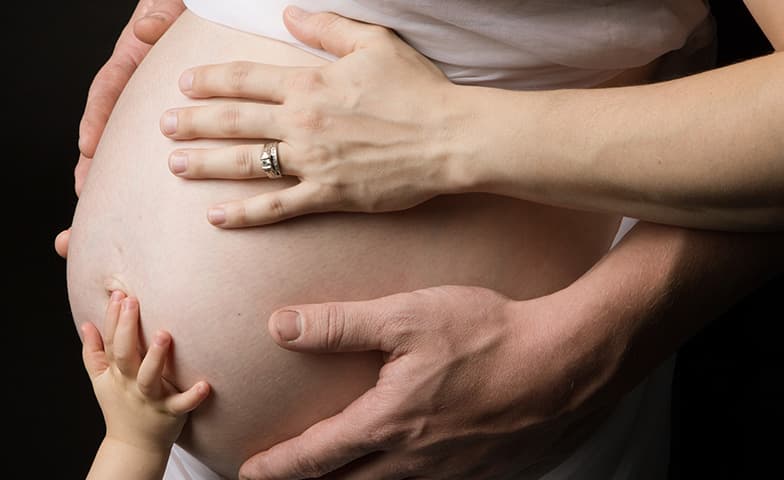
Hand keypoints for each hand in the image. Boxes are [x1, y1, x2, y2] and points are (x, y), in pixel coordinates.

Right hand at [56, 0, 183, 258]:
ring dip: (113, 186)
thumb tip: (146, 27)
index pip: (108, 90)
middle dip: (92, 169)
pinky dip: (148, 186)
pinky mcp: (182, 125)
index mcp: (135, 60)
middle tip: (81, 204)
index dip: (96, 119)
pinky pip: (155, 158)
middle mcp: (139, 91)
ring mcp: (155, 110)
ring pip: (129, 152)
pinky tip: (149, 215)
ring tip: (97, 222)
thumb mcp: (173, 6)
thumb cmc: (189, 8)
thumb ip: (160, 14)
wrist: (220, 9)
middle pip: (110, 133)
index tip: (87, 147)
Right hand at [81, 291, 209, 450]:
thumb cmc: (119, 406)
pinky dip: (193, 396)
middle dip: (126, 327)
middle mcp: (129, 383)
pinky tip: (205, 385)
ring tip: (164, 334)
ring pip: (149, 376)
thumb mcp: (100, 380)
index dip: (112, 318)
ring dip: (155, 356)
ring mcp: (149, 398)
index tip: (118, 295)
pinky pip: (181, 405)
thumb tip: (86, 323)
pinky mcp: (170, 413)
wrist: (133, 446)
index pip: (110, 341)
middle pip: (124, 354)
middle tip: (132, 301)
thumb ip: (93, 352)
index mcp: (115, 373)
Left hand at [163, 7, 471, 227]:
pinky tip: (215, 216)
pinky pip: (276, 207)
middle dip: (192, 122)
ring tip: (173, 164)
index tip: (184, 84)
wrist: (450, 137)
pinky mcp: (328, 195)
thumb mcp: (374, 43)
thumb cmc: (416, 89)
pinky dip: (243, 214)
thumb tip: (288, 13)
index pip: (244, 79)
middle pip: (233, 120)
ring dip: (205, 163)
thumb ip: (326, 27)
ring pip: (245, 163)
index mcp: (309, 83)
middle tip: (163, 125)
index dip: (209, 80)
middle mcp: (301, 122)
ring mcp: (312, 162)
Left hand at [239, 286, 615, 479]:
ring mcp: (453, 473)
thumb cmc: (490, 334)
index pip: (316, 456)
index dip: (277, 467)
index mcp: (390, 424)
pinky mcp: (485, 473)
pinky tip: (406, 465)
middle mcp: (416, 461)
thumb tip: (282, 326)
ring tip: (341, 474)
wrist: (569, 362)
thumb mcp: (407, 317)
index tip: (249, 473)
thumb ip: (341, 324)